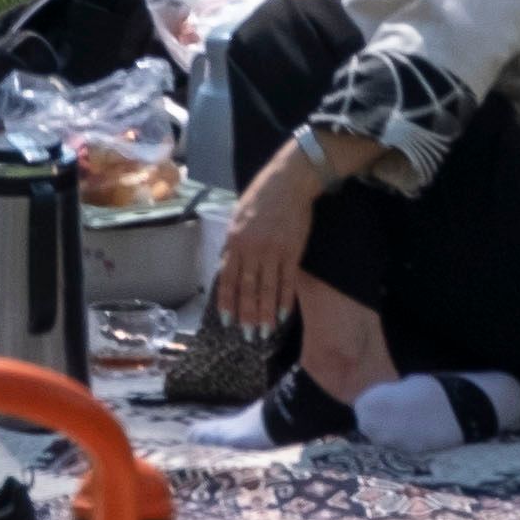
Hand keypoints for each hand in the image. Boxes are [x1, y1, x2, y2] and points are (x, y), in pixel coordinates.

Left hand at [212, 149, 318, 332]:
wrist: (288, 183)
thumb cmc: (260, 199)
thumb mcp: (237, 219)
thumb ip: (233, 245)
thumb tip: (228, 270)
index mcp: (235, 241)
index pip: (228, 278)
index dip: (228, 302)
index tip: (227, 322)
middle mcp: (252, 248)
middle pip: (248, 289)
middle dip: (247, 315)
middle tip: (247, 336)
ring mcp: (273, 251)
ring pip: (268, 290)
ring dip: (266, 314)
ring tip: (264, 333)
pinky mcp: (293, 252)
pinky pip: (287, 282)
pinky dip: (284, 300)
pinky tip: (283, 316)